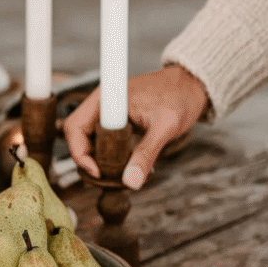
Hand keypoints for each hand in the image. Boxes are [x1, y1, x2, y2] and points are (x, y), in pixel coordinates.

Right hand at [63, 65, 208, 188]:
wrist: (191, 84)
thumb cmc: (180, 97)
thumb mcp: (165, 127)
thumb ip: (146, 154)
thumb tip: (131, 182)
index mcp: (107, 99)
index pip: (76, 128)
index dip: (81, 153)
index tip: (99, 172)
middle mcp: (101, 103)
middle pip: (78, 136)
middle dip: (89, 159)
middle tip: (108, 177)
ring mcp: (107, 111)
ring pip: (90, 140)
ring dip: (100, 159)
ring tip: (121, 172)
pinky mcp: (115, 119)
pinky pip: (103, 140)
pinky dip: (110, 155)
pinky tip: (129, 164)